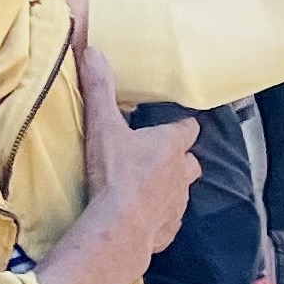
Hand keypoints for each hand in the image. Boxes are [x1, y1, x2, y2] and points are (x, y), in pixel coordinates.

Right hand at [76, 48, 197, 253]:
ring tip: (144, 191)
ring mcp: (178, 205)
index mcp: (172, 145)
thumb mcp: (103, 126)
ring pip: (181, 193)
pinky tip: (140, 220)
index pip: (188, 128)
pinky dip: (158, 219)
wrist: (118, 228)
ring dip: (168, 190)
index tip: (169, 127)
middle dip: (178, 161)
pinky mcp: (169, 232)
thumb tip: (93, 51)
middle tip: (153, 160)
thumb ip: (100, 88)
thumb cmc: (115, 174)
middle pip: (190, 162)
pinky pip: (168, 222)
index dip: (180, 128)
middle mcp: (182, 174)